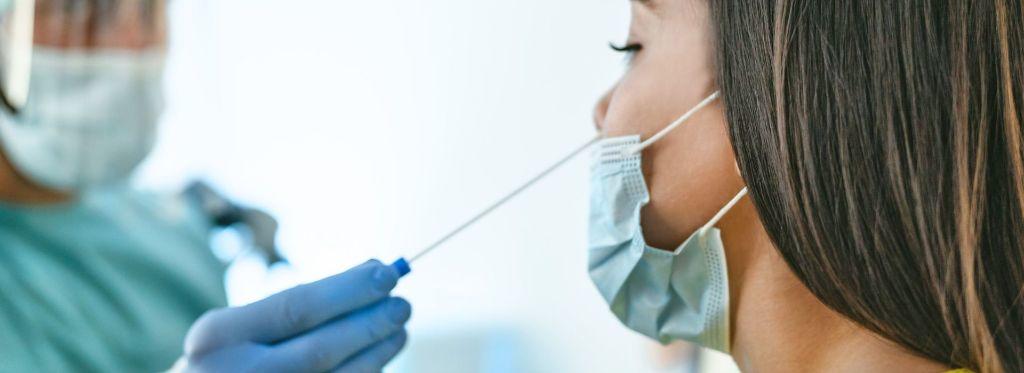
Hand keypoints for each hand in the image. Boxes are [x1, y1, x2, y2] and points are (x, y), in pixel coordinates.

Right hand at [181, 260, 410, 372]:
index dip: (349, 290)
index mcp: (219, 337)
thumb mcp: (240, 328)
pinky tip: (378, 361)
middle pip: (321, 349)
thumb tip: (372, 270)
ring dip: (376, 354)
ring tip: (398, 331)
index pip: (298, 307)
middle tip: (403, 305)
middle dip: (370, 324)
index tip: (386, 273)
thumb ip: (297, 305)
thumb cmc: (228, 360)